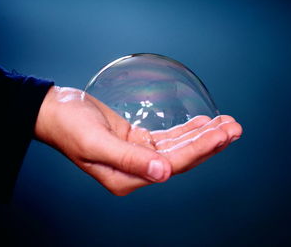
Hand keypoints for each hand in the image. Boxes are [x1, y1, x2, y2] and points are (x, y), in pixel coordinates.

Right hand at [35, 86, 241, 194]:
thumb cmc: (70, 126)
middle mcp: (137, 171)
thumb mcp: (96, 143)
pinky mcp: (138, 142)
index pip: (173, 165)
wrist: (55, 111)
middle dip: (210, 143)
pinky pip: (168, 138)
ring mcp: (139, 156)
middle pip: (182, 158)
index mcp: (127, 178)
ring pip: (178, 147)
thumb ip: (129, 160)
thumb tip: (163, 174)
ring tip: (227, 124)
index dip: (200, 150)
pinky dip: (187, 130)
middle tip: (235, 128)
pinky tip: (203, 124)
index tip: (223, 134)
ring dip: (203, 135)